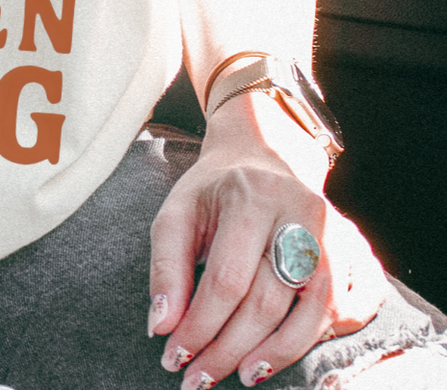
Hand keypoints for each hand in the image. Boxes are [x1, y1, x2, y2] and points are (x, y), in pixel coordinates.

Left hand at [149, 94, 385, 386]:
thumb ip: (167, 266)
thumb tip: (162, 327)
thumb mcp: (177, 212)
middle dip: (230, 348)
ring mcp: (337, 231)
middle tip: (199, 379)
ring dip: (279, 354)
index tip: (175, 357)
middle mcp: (301, 211)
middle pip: (269, 300)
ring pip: (317, 309)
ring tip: (244, 375)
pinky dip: (327, 336)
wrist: (264, 153)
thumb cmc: (214, 191)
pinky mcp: (358, 249)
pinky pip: (354, 306)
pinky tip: (291, 349)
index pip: (227, 279)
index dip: (200, 326)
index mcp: (251, 195)